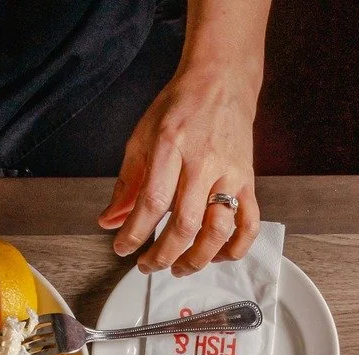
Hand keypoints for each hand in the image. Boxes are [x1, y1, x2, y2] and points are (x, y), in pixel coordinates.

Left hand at [100, 62, 259, 275]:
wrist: (222, 83)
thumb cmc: (180, 108)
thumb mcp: (143, 137)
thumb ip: (127, 183)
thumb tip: (110, 221)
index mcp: (171, 147)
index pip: (152, 202)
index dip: (135, 233)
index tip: (122, 249)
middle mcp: (203, 162)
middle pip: (184, 224)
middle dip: (162, 254)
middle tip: (147, 266)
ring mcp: (230, 174)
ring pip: (217, 230)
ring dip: (197, 259)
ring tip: (179, 267)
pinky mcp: (248, 181)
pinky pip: (249, 224)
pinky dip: (235, 248)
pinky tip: (217, 256)